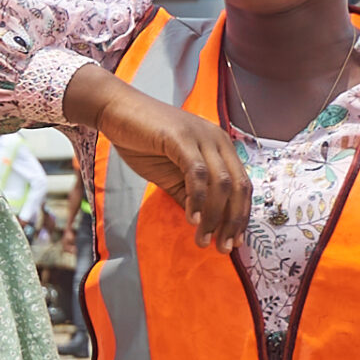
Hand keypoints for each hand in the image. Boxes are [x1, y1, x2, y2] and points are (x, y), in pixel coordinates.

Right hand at [65, 66, 249, 252]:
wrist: (116, 111)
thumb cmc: (143, 142)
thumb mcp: (171, 174)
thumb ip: (189, 194)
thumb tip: (203, 224)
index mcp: (221, 147)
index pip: (243, 186)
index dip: (241, 216)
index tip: (233, 242)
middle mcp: (218, 140)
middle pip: (239, 187)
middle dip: (233, 221)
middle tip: (223, 247)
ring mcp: (202, 137)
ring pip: (221, 184)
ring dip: (214, 216)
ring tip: (202, 238)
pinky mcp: (182, 138)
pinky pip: (197, 174)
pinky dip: (197, 199)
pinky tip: (191, 218)